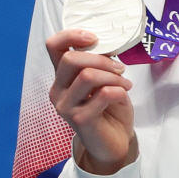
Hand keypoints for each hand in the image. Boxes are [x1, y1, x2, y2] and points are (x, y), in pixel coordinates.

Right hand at [46, 29, 135, 174]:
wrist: (114, 141)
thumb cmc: (109, 108)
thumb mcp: (103, 80)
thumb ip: (99, 64)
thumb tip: (107, 44)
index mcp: (62, 76)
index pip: (53, 46)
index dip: (71, 35)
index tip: (94, 37)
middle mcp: (58, 90)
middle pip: (71, 59)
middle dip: (102, 60)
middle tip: (120, 69)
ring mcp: (66, 106)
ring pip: (87, 76)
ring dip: (113, 77)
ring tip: (125, 84)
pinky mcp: (79, 119)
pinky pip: (103, 94)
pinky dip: (119, 92)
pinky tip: (123, 98)